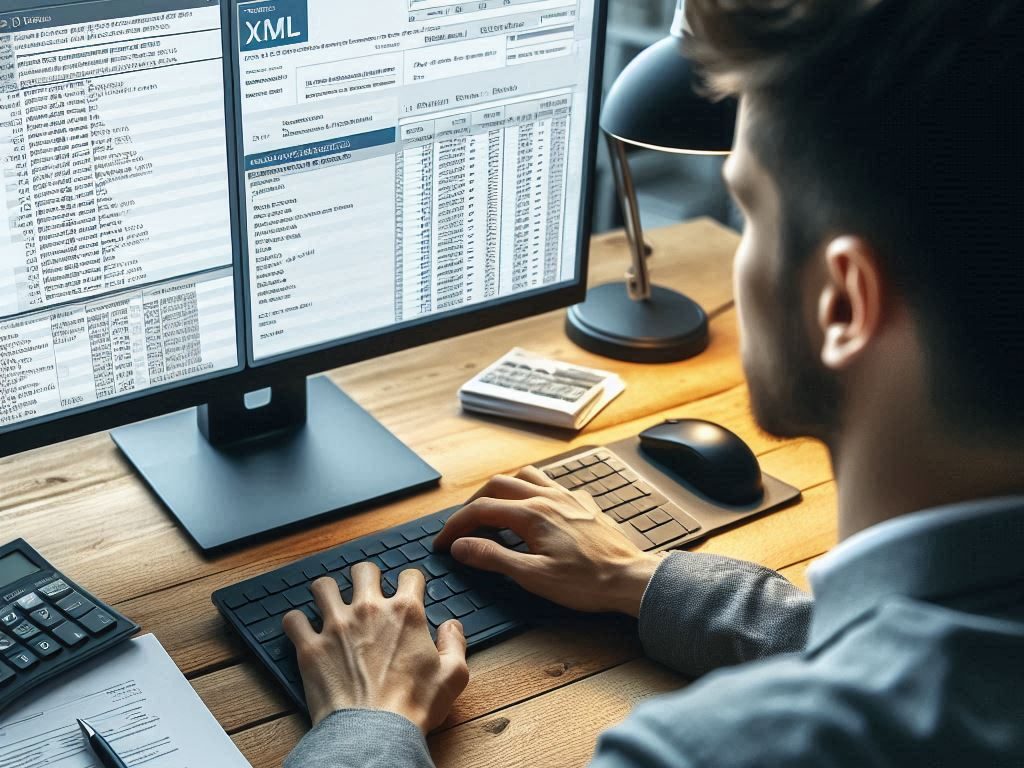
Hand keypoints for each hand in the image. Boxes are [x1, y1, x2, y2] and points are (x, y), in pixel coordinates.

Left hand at [282, 563, 468, 731]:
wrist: (374, 733)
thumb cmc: (413, 706)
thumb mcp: (453, 676)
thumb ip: (455, 643)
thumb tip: (452, 626)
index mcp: (405, 613)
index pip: (409, 576)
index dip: (410, 582)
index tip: (407, 591)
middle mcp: (369, 610)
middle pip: (363, 570)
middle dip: (366, 578)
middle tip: (366, 593)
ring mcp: (336, 626)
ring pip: (324, 586)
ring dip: (328, 593)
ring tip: (330, 603)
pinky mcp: (310, 647)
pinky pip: (293, 620)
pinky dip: (296, 623)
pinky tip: (302, 629)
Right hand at [433, 467, 663, 616]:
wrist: (630, 579)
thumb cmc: (586, 583)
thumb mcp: (533, 577)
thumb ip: (493, 558)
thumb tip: (461, 546)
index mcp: (532, 514)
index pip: (480, 510)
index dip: (455, 526)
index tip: (443, 543)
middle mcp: (548, 497)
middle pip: (497, 485)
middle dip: (472, 504)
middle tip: (461, 527)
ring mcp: (567, 496)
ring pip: (525, 475)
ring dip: (502, 488)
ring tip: (491, 510)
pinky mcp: (582, 503)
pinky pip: (550, 483)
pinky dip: (530, 488)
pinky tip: (533, 507)